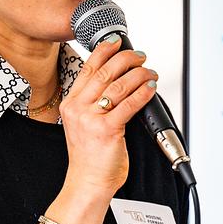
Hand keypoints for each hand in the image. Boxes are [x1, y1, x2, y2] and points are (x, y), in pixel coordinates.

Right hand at [60, 35, 158, 198]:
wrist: (87, 182)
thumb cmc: (90, 157)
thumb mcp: (84, 125)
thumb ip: (95, 104)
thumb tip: (120, 84)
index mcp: (71, 104)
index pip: (88, 69)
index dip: (104, 51)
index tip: (116, 41)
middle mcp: (79, 108)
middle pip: (105, 73)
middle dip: (126, 59)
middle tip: (140, 56)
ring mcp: (91, 119)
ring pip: (119, 86)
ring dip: (139, 75)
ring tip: (150, 72)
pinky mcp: (107, 130)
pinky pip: (130, 105)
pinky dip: (143, 93)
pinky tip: (151, 87)